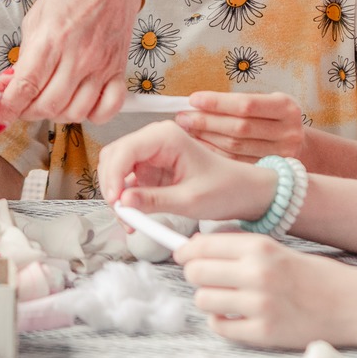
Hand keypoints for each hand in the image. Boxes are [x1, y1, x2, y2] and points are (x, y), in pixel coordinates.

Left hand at [0, 0, 142, 125]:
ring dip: (57, 115)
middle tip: (23, 105)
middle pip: (48, 105)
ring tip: (49, 102)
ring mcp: (101, 65)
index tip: (0, 118)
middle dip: (28, 112)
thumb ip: (24, 56)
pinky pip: (108, 108)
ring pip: (75, 112)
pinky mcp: (118, 70)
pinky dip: (93, 115)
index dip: (9, 109)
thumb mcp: (35, 19)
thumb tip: (11, 87)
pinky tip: (81, 104)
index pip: (26, 87)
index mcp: (51, 39)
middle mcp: (78, 56)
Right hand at [98, 121, 278, 222]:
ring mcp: (152, 153)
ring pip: (117, 169)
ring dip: (117, 195)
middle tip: (122, 215)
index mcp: (166, 136)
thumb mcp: (189, 200)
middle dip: (112, 186)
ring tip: (130, 221)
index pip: (124, 150)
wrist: (244, 191)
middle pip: (114, 157)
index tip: (116, 203)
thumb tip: (123, 203)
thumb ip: (154, 201)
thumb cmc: (224, 189)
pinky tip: (135, 217)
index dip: (113, 177)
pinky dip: (126, 199)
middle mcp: (155, 138)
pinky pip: (128, 181)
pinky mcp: (152, 168)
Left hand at [176, 91, 305, 159]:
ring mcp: (282, 155)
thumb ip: (239, 102)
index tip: (193, 100)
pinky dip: (214, 154)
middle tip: (183, 118)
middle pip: (240, 127)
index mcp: (286, 107)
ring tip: (187, 131)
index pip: (246, 104)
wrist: (300, 145)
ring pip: (236, 147)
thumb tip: (198, 103)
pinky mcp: (271, 171)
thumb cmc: (273, 118)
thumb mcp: (267, 102)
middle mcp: (288, 132)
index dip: (217, 102)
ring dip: (206, 139)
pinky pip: (236, 164)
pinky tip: (199, 147)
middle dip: (207, 122)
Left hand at [176, 233, 356, 349]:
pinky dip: (220, 321)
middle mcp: (257, 274)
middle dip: (195, 274)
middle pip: (196, 273)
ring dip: (209, 299)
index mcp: (260, 248)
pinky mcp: (263, 333)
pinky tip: (234, 315)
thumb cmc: (312, 274)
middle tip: (206, 278)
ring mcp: (259, 306)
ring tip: (225, 298)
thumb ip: (240, 246)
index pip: (202, 246)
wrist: (351, 305)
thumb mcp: (277, 248)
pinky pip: (219, 327)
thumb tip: (196, 244)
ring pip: (203, 300)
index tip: (183, 255)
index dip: (187, 251)